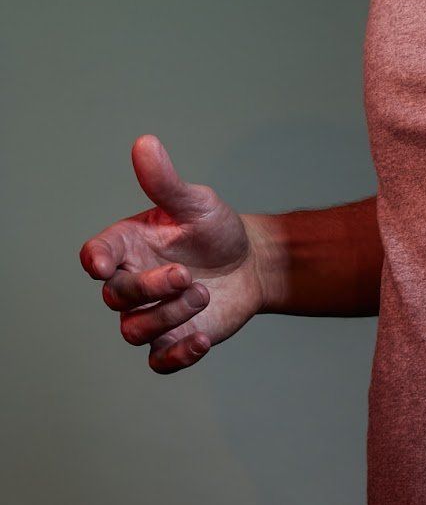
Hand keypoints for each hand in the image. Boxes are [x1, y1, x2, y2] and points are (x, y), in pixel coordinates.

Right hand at [78, 134, 267, 373]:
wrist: (251, 263)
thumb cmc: (215, 229)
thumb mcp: (195, 203)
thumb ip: (166, 182)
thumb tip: (145, 143)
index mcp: (129, 245)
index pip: (97, 254)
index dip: (95, 260)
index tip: (102, 264)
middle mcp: (133, 281)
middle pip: (117, 295)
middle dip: (149, 288)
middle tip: (186, 275)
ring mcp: (150, 314)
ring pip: (134, 329)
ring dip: (168, 315)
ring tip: (204, 293)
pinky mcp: (172, 340)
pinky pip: (159, 361)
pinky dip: (177, 355)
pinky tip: (201, 340)